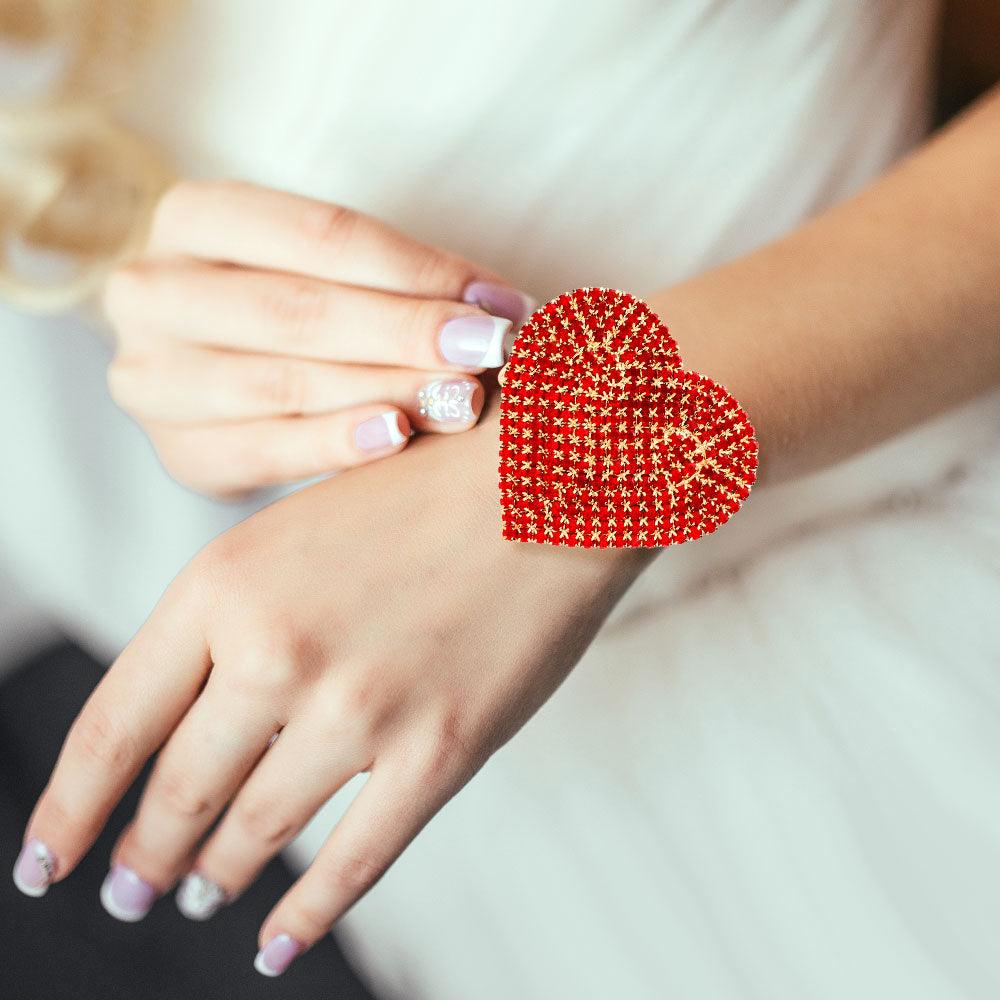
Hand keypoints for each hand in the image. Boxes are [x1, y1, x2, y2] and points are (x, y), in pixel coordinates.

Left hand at [16, 411, 651, 973]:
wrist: (547, 474)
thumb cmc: (421, 489)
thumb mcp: (294, 528)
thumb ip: (234, 616)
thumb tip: (187, 720)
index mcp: (225, 583)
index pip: (115, 724)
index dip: (69, 808)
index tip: (46, 860)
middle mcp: (277, 651)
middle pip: (180, 790)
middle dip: (145, 854)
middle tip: (132, 887)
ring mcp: (359, 708)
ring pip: (258, 832)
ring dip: (217, 879)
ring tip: (200, 896)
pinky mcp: (438, 749)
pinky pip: (354, 859)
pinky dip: (308, 914)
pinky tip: (278, 944)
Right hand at [102, 180, 535, 495]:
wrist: (212, 372)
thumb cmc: (293, 305)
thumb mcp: (327, 269)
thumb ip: (400, 283)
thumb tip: (511, 309)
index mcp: (194, 218)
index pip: (321, 236)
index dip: (419, 269)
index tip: (502, 303)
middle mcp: (154, 290)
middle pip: (299, 310)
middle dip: (408, 332)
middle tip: (492, 352)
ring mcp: (154, 375)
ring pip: (282, 383)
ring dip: (386, 390)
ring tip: (463, 399)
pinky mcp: (179, 449)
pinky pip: (264, 451)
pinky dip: (335, 444)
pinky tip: (396, 438)